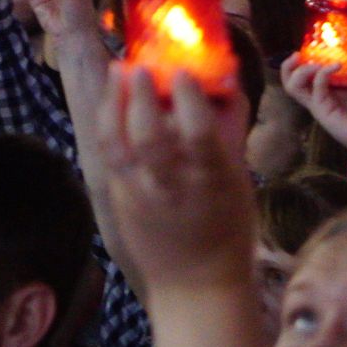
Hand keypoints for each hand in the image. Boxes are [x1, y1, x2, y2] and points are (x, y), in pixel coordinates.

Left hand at [93, 68, 257, 295]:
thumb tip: (224, 82)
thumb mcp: (239, 180)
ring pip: (117, 141)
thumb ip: (229, 131)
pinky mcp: (118, 196)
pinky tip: (113, 99)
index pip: (198, 133)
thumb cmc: (228, 228)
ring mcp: (138, 191)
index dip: (189, 99)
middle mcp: (170, 185)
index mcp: (210, 181)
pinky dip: (108, 119)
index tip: (185, 72)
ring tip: (120, 70)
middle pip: (148, 134)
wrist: (196, 283)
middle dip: (139, 94)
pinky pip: (107, 151)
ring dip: (114, 100)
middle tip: (139, 63)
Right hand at [280, 53, 346, 162]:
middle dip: (290, 64)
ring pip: (293, 86)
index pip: (308, 72)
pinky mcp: (324, 111)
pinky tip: (334, 66)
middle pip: (292, 80)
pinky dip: (321, 74)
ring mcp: (321, 104)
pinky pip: (315, 89)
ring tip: (315, 62)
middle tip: (298, 52)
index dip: (306, 58)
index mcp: (333, 89)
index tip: (314, 44)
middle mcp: (323, 96)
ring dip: (301, 69)